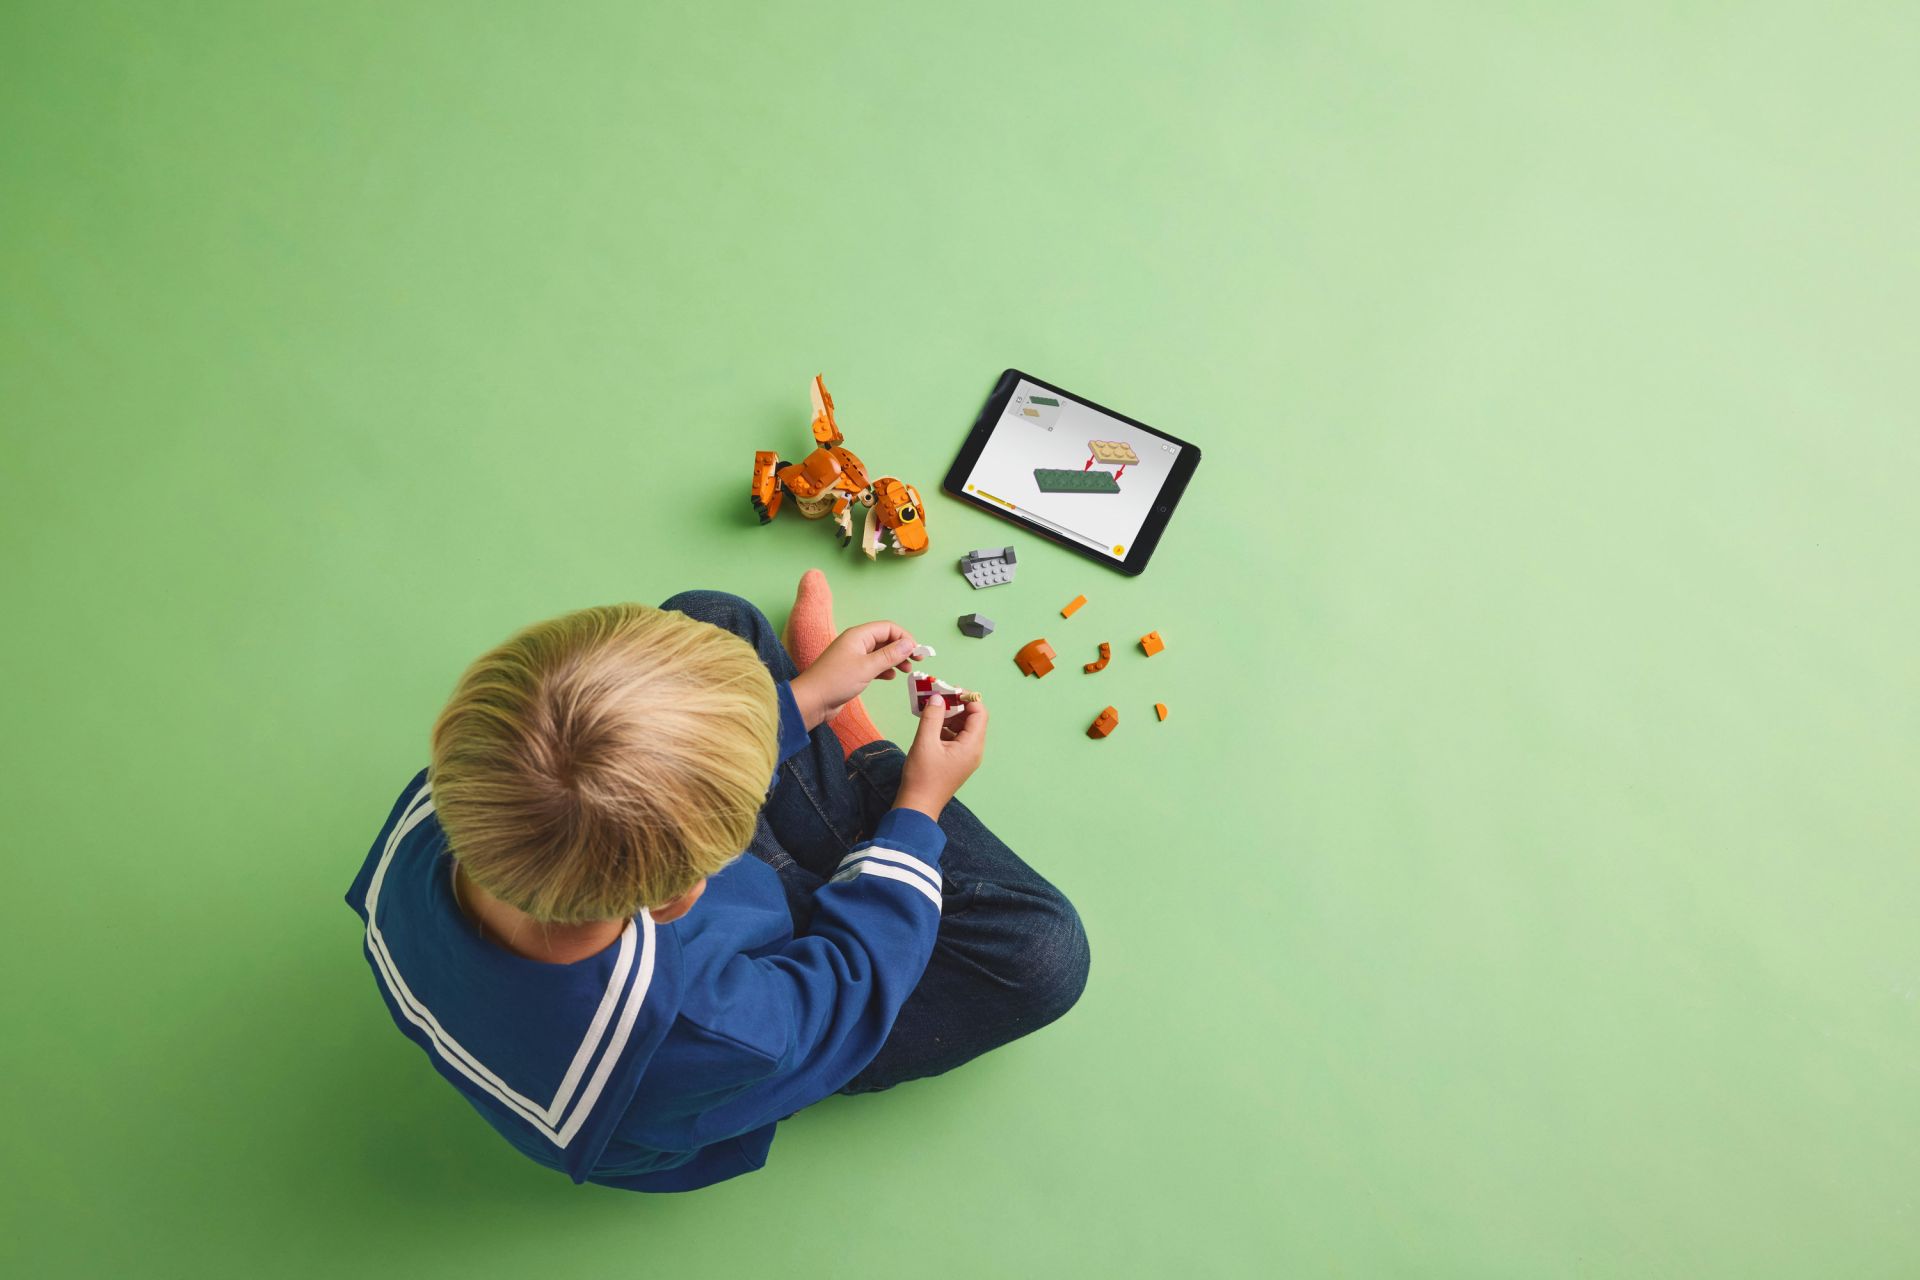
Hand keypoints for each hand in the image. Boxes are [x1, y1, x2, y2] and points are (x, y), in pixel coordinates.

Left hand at [789, 621, 916, 729]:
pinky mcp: (852, 671)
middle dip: (902, 648)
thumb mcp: (867, 667)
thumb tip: (909, 644)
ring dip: (895, 660)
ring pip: (881, 653)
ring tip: (906, 671)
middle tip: (916, 661)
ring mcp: (854, 657)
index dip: (905, 637)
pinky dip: (884, 669)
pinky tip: (890, 677)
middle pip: (886, 639)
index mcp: (858, 635)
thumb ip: (890, 655)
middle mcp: (856, 643)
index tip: (917, 652)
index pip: (888, 628)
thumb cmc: (835, 681)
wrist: (812, 701)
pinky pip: (874, 665)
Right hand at [895, 695, 988, 820]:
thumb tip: (937, 697)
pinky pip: (955, 738)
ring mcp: (966, 757)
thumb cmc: (922, 776)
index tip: (947, 690)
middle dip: (955, 705)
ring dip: (948, 716)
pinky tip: (929, 725)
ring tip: (930, 710)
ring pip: (962, 728)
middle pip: (972, 719)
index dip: (966, 698)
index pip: (979, 713)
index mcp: (972, 746)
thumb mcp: (925, 742)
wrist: (918, 806)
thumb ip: (932, 716)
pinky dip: (944, 728)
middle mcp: (973, 750)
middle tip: (936, 697)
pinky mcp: (956, 761)